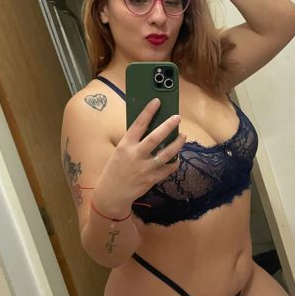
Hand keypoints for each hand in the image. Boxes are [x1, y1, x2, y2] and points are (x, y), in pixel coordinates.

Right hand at [92, 98, 185, 216]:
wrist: (111, 194)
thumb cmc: (115, 169)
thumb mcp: (119, 152)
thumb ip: (133, 142)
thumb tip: (152, 128)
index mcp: (125, 145)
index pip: (138, 124)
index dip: (148, 111)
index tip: (157, 101)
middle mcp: (135, 155)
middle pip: (155, 137)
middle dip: (168, 126)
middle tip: (177, 117)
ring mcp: (145, 168)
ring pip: (166, 153)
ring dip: (177, 143)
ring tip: (183, 135)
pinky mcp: (152, 179)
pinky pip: (168, 169)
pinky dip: (174, 161)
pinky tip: (177, 156)